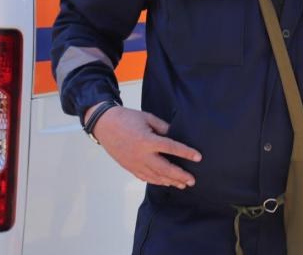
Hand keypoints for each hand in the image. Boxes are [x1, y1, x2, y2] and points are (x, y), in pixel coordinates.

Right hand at [87, 104, 201, 188]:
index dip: (186, 153)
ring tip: (182, 185)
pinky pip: (145, 177)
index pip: (172, 148)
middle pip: (165, 169)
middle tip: (192, 181)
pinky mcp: (129, 166)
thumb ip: (163, 127)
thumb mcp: (148, 118)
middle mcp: (141, 154)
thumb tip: (176, 135)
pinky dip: (156, 181)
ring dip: (170, 181)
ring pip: (155, 176)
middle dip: (180, 176)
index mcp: (147, 140)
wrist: (104, 124)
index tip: (198, 158)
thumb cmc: (127, 118)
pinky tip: (165, 183)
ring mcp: (134, 163)